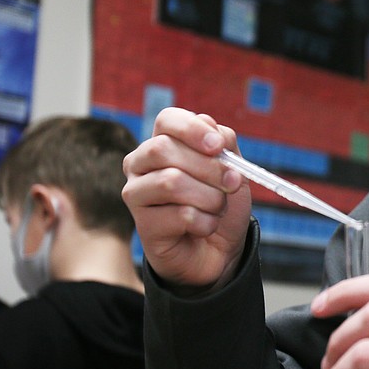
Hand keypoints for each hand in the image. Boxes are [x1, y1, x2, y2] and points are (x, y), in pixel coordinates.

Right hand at [121, 107, 251, 288]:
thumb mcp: (231, 168)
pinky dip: (206, 222)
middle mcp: (140, 164)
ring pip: (171, 182)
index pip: (166, 120)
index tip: (218, 146)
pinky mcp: (143, 225)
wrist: (218, 249)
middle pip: (163, 149)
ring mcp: (137, 194)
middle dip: (208, 167)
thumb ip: (224, 144)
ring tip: (218, 208)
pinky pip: (180, 215)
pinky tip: (206, 227)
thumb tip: (214, 132)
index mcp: (162, 143)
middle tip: (232, 183)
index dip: (192, 129)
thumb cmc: (218, 202)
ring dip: (210, 197)